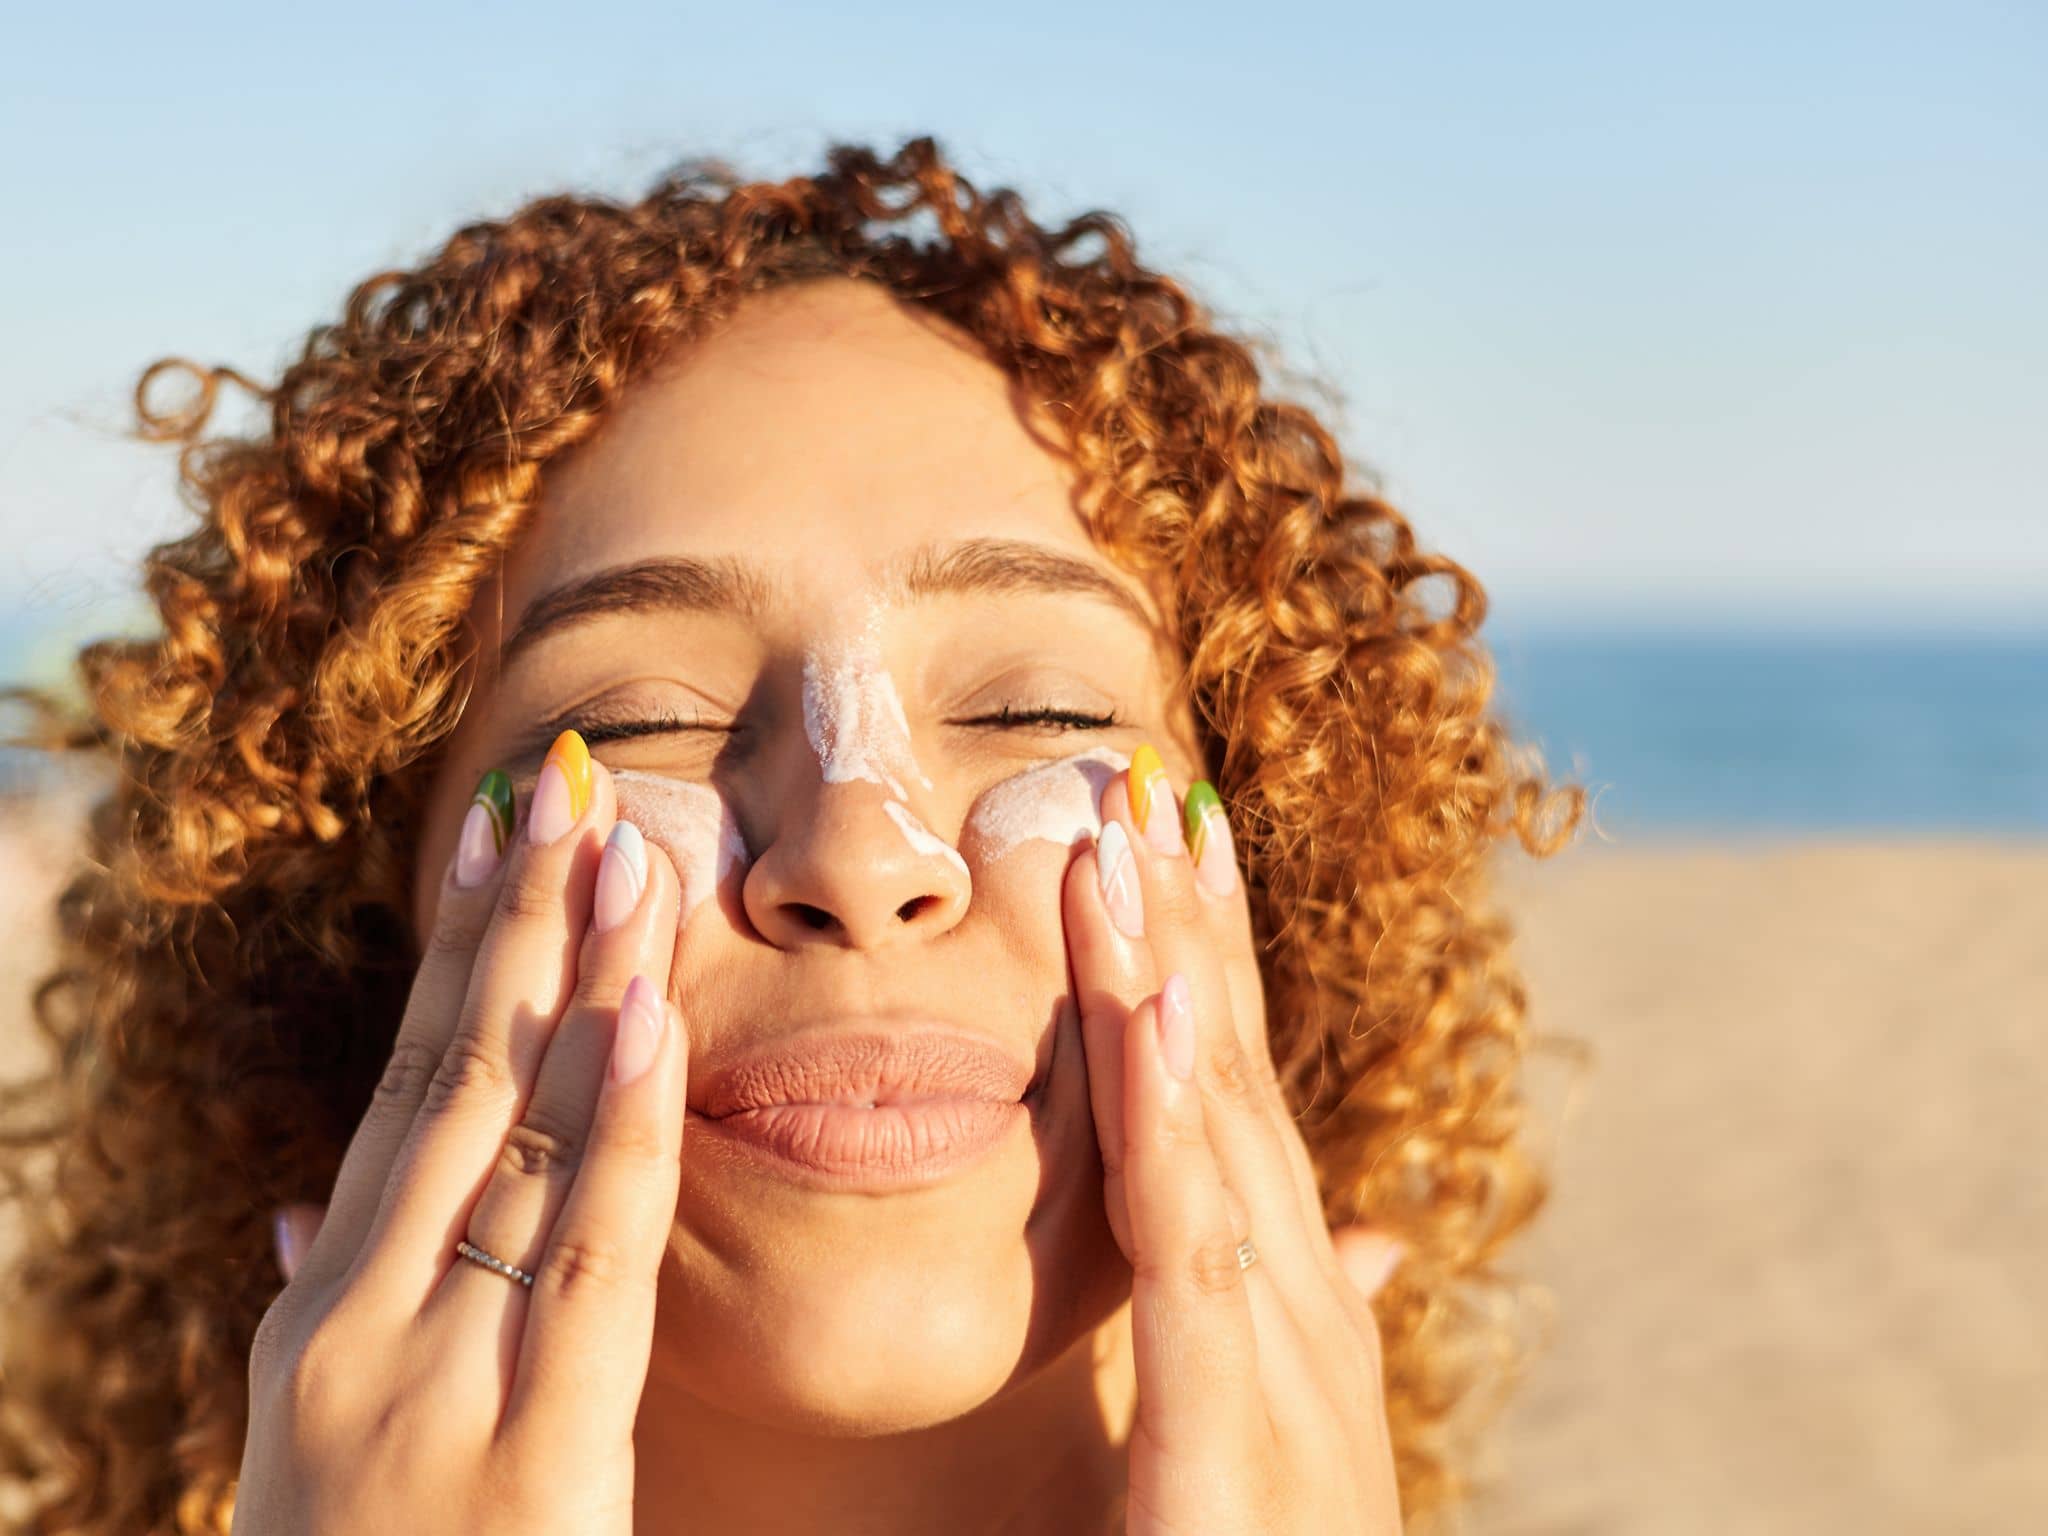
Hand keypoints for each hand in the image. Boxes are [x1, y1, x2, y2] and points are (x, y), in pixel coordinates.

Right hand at [234, 732, 688, 1533]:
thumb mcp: (322, 1446)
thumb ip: (324, 1315)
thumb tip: (301, 1208)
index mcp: (321, 1314)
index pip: (401, 1091)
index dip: (457, 955)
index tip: (497, 834)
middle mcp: (355, 1324)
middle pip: (450, 1083)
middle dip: (515, 927)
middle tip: (569, 787)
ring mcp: (423, 1386)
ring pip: (510, 1142)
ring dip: (571, 984)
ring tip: (622, 851)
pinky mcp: (523, 1456)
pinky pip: (582, 1264)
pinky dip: (612, 1132)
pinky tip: (642, 1020)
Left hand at [1065, 749, 1402, 1533]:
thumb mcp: (1265, 1450)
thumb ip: (1289, 1332)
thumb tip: (1365, 1241)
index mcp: (1296, 1331)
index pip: (1246, 1123)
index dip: (1219, 981)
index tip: (1181, 857)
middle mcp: (1307, 1337)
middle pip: (1240, 1098)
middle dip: (1204, 938)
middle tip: (1164, 786)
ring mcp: (1286, 1389)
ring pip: (1220, 1142)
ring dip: (1178, 976)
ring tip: (1138, 837)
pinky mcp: (1229, 1458)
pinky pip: (1196, 1256)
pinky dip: (1174, 1118)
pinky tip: (1152, 1001)